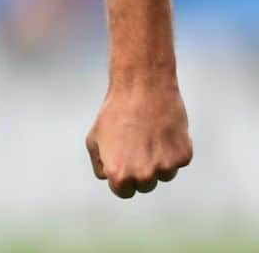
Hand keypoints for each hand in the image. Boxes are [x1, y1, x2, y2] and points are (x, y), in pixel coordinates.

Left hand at [86, 79, 192, 197]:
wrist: (141, 87)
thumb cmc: (114, 112)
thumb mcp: (94, 139)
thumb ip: (100, 165)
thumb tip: (110, 179)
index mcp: (119, 175)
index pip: (123, 192)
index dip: (121, 175)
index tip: (122, 159)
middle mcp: (144, 177)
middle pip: (144, 185)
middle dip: (140, 168)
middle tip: (135, 143)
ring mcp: (166, 168)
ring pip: (163, 174)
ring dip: (158, 159)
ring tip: (148, 133)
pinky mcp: (183, 157)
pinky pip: (177, 159)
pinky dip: (172, 148)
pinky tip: (162, 129)